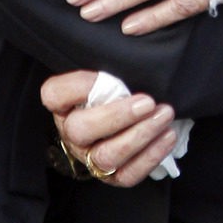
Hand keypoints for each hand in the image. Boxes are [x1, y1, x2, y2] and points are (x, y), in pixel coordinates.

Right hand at [43, 70, 178, 186]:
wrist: (129, 117)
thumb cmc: (116, 88)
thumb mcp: (106, 71)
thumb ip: (107, 63)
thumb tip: (128, 46)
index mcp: (63, 103)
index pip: (55, 95)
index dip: (78, 86)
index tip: (107, 76)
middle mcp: (71, 132)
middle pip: (81, 130)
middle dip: (117, 116)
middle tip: (148, 101)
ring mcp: (90, 156)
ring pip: (105, 156)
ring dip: (139, 136)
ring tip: (164, 115)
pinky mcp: (111, 176)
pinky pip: (127, 175)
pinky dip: (150, 156)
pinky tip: (167, 135)